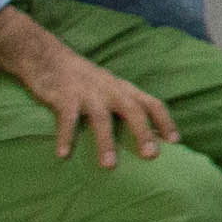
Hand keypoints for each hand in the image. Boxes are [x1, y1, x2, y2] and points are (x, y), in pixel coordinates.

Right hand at [0, 9, 179, 166]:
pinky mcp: (63, 96)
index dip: (164, 121)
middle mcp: (110, 90)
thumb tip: (144, 132)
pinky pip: (66, 119)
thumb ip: (123, 103)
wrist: (46, 56)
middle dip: (143, 133)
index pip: (151, 103)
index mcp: (123, 89)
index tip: (175, 141)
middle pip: (133, 111)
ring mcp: (87, 93)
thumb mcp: (108, 86)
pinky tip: (63, 155)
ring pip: (101, 118)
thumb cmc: (81, 78)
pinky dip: (65, 137)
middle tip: (152, 156)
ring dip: (106, 142)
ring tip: (109, 166)